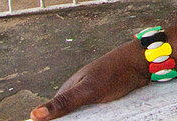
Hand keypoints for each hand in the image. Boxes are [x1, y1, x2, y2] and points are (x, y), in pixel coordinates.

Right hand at [31, 41, 149, 119]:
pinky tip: (107, 118)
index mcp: (68, 90)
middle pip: (71, 116)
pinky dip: (101, 118)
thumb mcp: (88, 90)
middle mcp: (78, 93)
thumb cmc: (115, 71)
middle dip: (76, 120)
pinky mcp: (105, 99)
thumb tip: (33, 115)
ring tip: (101, 116)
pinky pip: (100, 114)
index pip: (53, 116)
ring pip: (86, 116)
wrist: (143, 61)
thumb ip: (64, 102)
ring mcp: (92, 96)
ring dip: (91, 119)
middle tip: (92, 117)